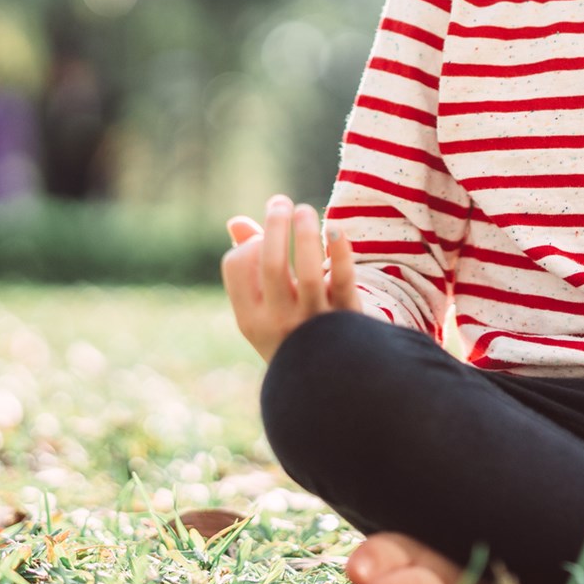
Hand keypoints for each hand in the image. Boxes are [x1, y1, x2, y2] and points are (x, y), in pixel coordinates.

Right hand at [221, 195, 364, 362]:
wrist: (328, 380)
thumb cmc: (290, 332)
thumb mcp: (262, 308)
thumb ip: (249, 265)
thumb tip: (235, 222)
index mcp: (249, 318)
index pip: (237, 267)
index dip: (248, 242)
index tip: (262, 233)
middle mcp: (278, 322)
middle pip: (271, 263)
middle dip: (275, 225)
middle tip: (282, 203)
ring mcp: (314, 323)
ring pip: (309, 272)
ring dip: (306, 233)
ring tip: (305, 210)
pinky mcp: (347, 318)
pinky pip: (344, 281)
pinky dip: (341, 253)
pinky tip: (335, 230)